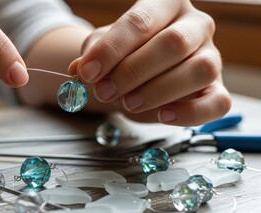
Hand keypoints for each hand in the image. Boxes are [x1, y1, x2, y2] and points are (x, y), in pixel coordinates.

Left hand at [69, 0, 230, 125]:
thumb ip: (92, 55)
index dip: (112, 49)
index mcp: (165, 5)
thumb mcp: (103, 49)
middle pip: (173, 43)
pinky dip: (189, 113)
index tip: (88, 71)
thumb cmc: (124, 55)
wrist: (140, 75)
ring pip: (199, 70)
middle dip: (132, 71)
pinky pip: (218, 103)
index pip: (141, 21)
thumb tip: (80, 69)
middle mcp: (195, 25)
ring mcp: (212, 56)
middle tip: (105, 91)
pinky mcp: (218, 89)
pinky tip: (163, 115)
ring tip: (128, 103)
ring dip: (159, 91)